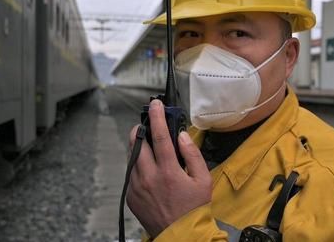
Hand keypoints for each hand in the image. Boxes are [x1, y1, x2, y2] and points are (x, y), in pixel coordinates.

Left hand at [126, 99, 211, 237]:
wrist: (180, 235)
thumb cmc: (194, 209)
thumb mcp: (203, 180)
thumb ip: (192, 154)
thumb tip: (181, 136)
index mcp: (168, 172)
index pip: (159, 136)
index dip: (156, 117)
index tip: (155, 105)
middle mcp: (149, 178)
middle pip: (136, 143)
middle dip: (141, 129)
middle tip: (148, 126)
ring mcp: (137, 187)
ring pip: (131, 157)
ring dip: (138, 147)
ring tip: (149, 147)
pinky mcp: (131, 196)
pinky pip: (130, 173)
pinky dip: (137, 165)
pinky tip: (149, 168)